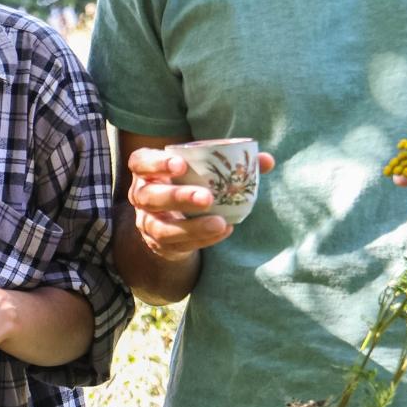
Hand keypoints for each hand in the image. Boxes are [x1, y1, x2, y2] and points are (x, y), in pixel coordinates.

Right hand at [126, 144, 275, 258]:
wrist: (175, 217)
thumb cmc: (191, 182)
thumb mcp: (204, 168)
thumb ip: (232, 162)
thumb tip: (266, 161)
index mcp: (147, 171)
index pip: (140, 162)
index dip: (156, 163)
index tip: (180, 164)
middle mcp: (141, 196)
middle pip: (149, 197)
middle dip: (177, 197)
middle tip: (207, 198)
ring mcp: (147, 223)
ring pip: (160, 228)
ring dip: (191, 227)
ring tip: (219, 222)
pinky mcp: (160, 245)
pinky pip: (178, 245)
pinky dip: (201, 240)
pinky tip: (223, 231)